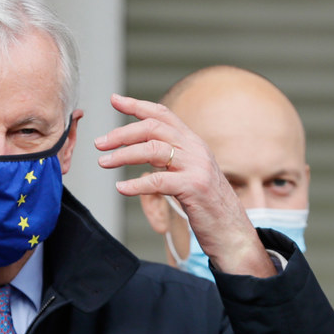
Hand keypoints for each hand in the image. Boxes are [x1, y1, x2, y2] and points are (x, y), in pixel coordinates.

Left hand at [94, 94, 275, 277]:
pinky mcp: (194, 187)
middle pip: (153, 128)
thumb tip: (142, 148)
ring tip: (103, 162)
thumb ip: (171, 158)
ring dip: (123, 155)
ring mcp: (197, 167)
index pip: (163, 114)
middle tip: (99, 143)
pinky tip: (121, 188)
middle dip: (122, 133)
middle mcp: (196, 149)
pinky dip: (136, 184)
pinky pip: (158, 181)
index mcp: (193, 142)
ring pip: (152, 149)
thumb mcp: (190, 173)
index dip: (137, 105)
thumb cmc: (207, 206)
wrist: (233, 233)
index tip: (114, 100)